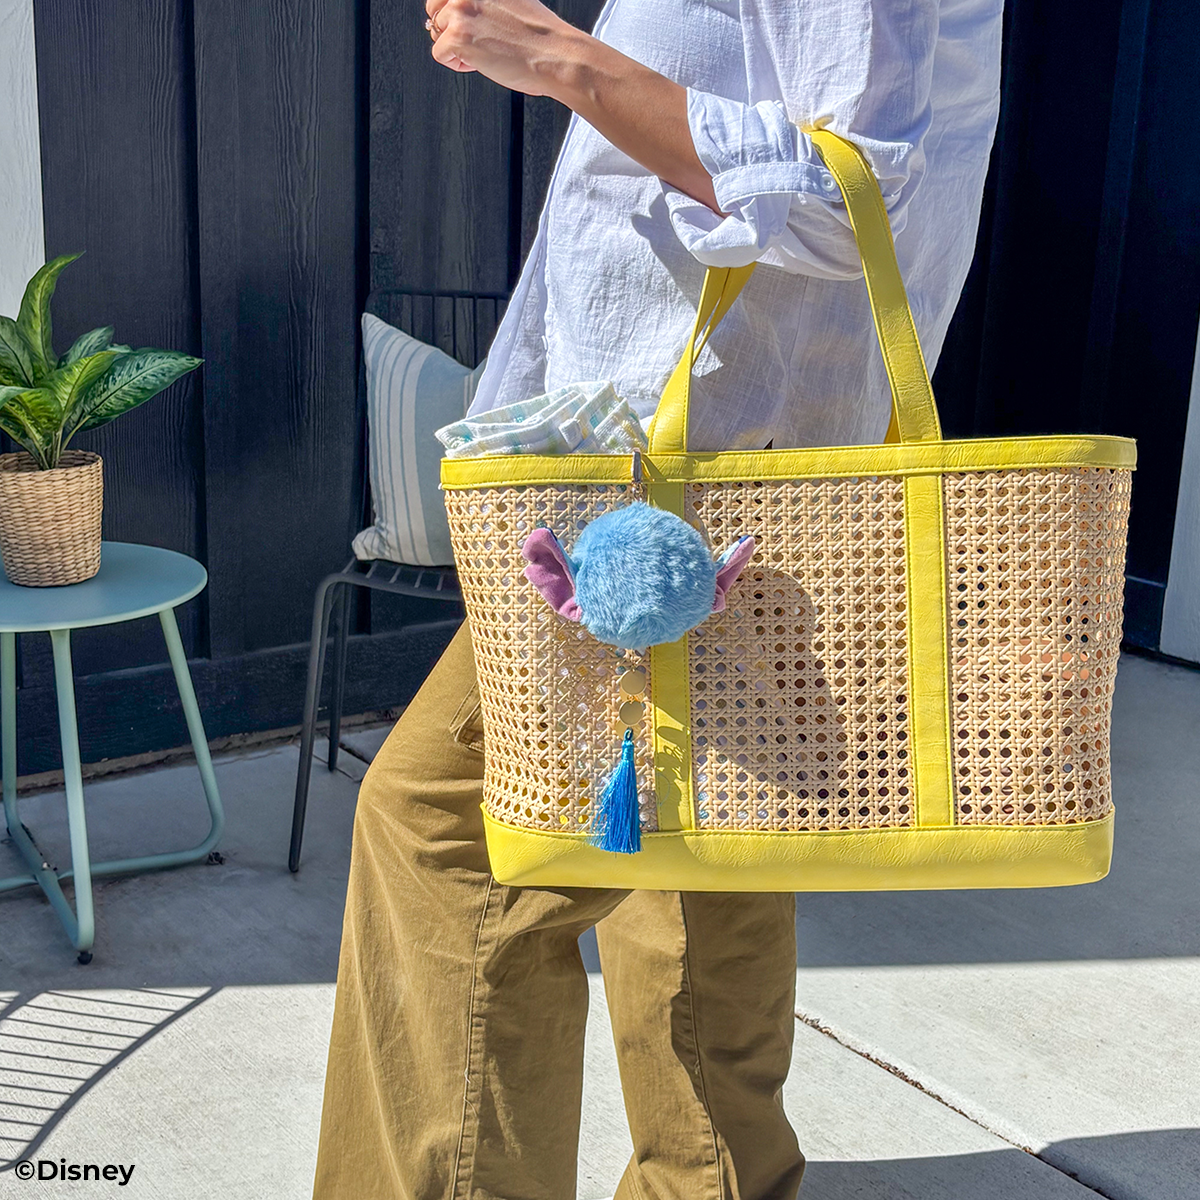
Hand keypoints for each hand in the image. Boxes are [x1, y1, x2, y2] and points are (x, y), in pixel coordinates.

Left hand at [425, 0, 577, 95]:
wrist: (554, 55)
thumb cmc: (540, 36)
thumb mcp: (511, 1)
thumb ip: (484, 1)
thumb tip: (461, 9)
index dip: (454, 11)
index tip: (470, 24)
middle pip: (434, 9)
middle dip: (449, 27)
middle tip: (477, 40)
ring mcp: (460, 10)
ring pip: (437, 32)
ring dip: (457, 47)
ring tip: (486, 50)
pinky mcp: (457, 36)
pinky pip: (439, 53)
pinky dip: (458, 64)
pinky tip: (482, 61)